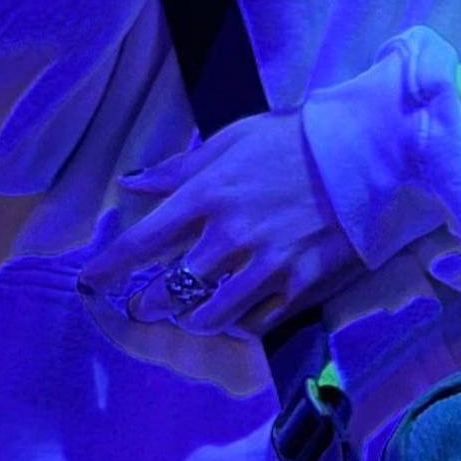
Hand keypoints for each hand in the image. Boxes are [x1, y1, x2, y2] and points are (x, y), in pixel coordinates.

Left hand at [79, 110, 366, 340]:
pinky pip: (259, 320)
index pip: (142, 242)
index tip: (91, 283)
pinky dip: (245, 321)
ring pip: (212, 315)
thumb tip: (132, 184)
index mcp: (208, 195)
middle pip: (171, 289)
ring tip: (195, 315)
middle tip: (147, 306)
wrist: (369, 151)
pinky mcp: (302, 283)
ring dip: (196, 319)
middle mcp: (230, 236)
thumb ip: (180, 168)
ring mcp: (266, 264)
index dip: (109, 268)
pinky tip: (244, 314)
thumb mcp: (234, 139)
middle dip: (151, 303)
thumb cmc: (298, 138)